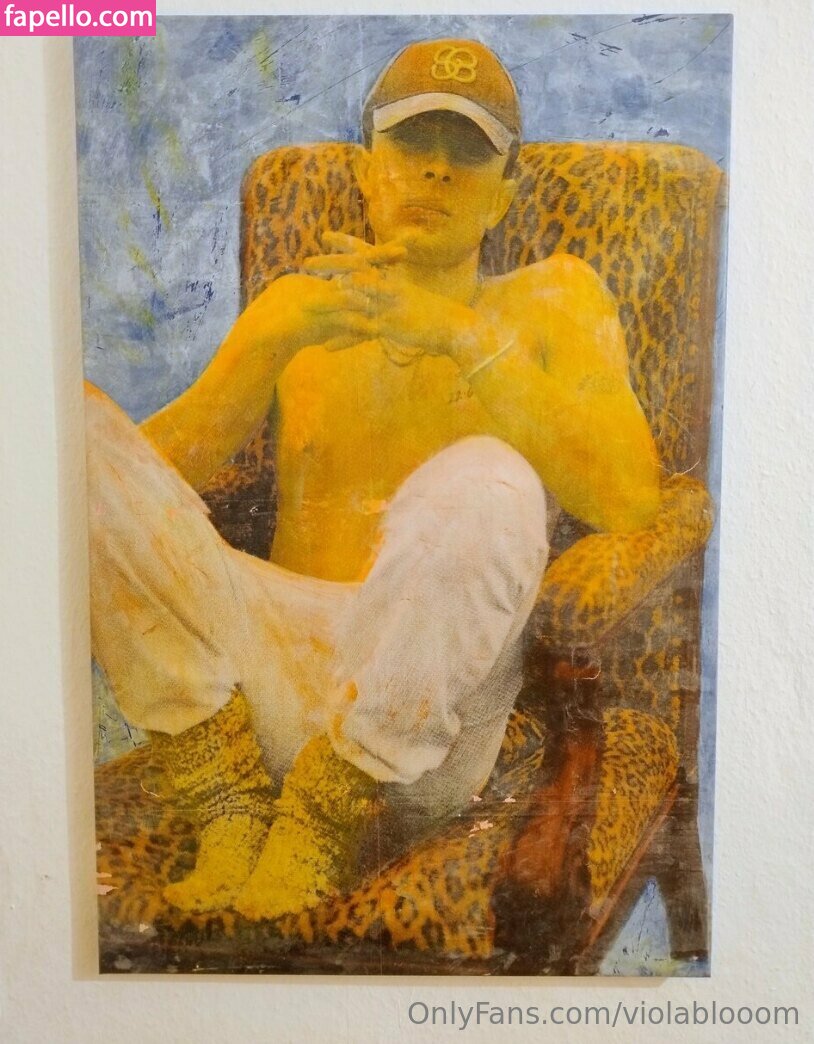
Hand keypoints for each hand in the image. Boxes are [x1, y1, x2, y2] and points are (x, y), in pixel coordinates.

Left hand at [302, 233, 476, 359]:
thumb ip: (394, 288)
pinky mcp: (391, 327)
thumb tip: (382, 281)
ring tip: (305, 306)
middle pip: (355, 270)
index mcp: (394, 277)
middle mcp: (389, 287)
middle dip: (330, 264)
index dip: (346, 243)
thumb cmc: (435, 313)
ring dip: (328, 304)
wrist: (456, 326)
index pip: (367, 254)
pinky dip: (344, 341)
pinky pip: (362, 334)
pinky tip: (326, 347)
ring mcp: (388, 306)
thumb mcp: (412, 295)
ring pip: (353, 301)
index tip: (325, 235)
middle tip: (306, 261)